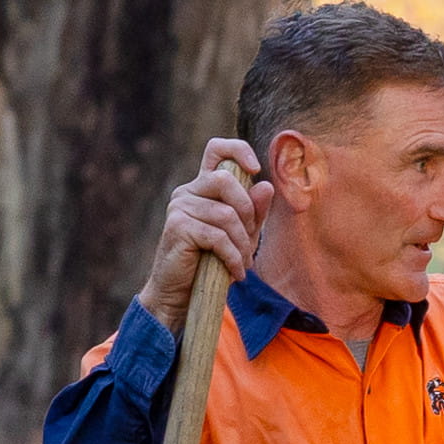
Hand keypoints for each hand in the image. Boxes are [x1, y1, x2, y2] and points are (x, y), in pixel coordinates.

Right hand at [141, 138, 259, 311]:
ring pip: (226, 214)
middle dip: (248, 212)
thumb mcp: (241, 235)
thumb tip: (266, 186)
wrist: (181, 293)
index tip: (254, 169)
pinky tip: (237, 273)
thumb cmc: (212, 262)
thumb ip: (254, 211)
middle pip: (227, 180)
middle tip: (249, 242)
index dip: (237, 150)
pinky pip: (218, 236)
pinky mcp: (178, 226)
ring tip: (243, 263)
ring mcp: (180, 207)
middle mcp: (188, 191)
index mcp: (203, 187)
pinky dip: (233, 257)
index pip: (216, 150)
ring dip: (242, 243)